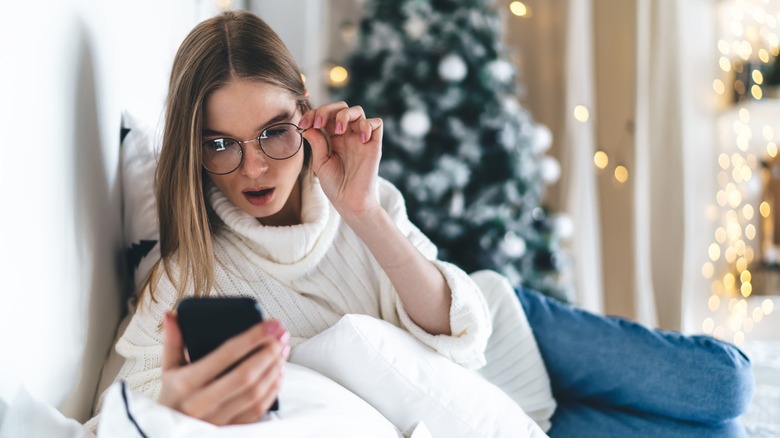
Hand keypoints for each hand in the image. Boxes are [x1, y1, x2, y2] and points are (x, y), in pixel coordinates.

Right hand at [157, 312, 288, 424]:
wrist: (166, 433)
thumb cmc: (171, 396)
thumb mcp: (168, 369)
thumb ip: (172, 342)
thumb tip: (172, 315)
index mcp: (186, 383)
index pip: (226, 354)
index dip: (253, 337)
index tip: (271, 324)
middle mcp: (202, 403)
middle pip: (246, 375)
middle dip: (269, 352)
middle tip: (281, 335)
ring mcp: (217, 419)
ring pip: (255, 393)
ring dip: (274, 369)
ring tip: (282, 349)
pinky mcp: (229, 428)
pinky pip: (258, 409)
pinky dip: (272, 389)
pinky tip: (278, 372)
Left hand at [300, 102, 383, 221]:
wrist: (350, 202)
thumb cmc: (335, 186)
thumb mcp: (321, 163)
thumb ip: (317, 142)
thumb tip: (308, 126)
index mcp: (334, 138)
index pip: (325, 116)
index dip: (313, 115)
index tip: (302, 125)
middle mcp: (348, 135)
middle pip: (341, 108)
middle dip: (327, 110)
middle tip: (318, 123)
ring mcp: (361, 138)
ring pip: (357, 111)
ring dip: (345, 115)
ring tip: (338, 129)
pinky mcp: (374, 145)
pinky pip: (376, 123)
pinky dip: (367, 125)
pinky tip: (360, 139)